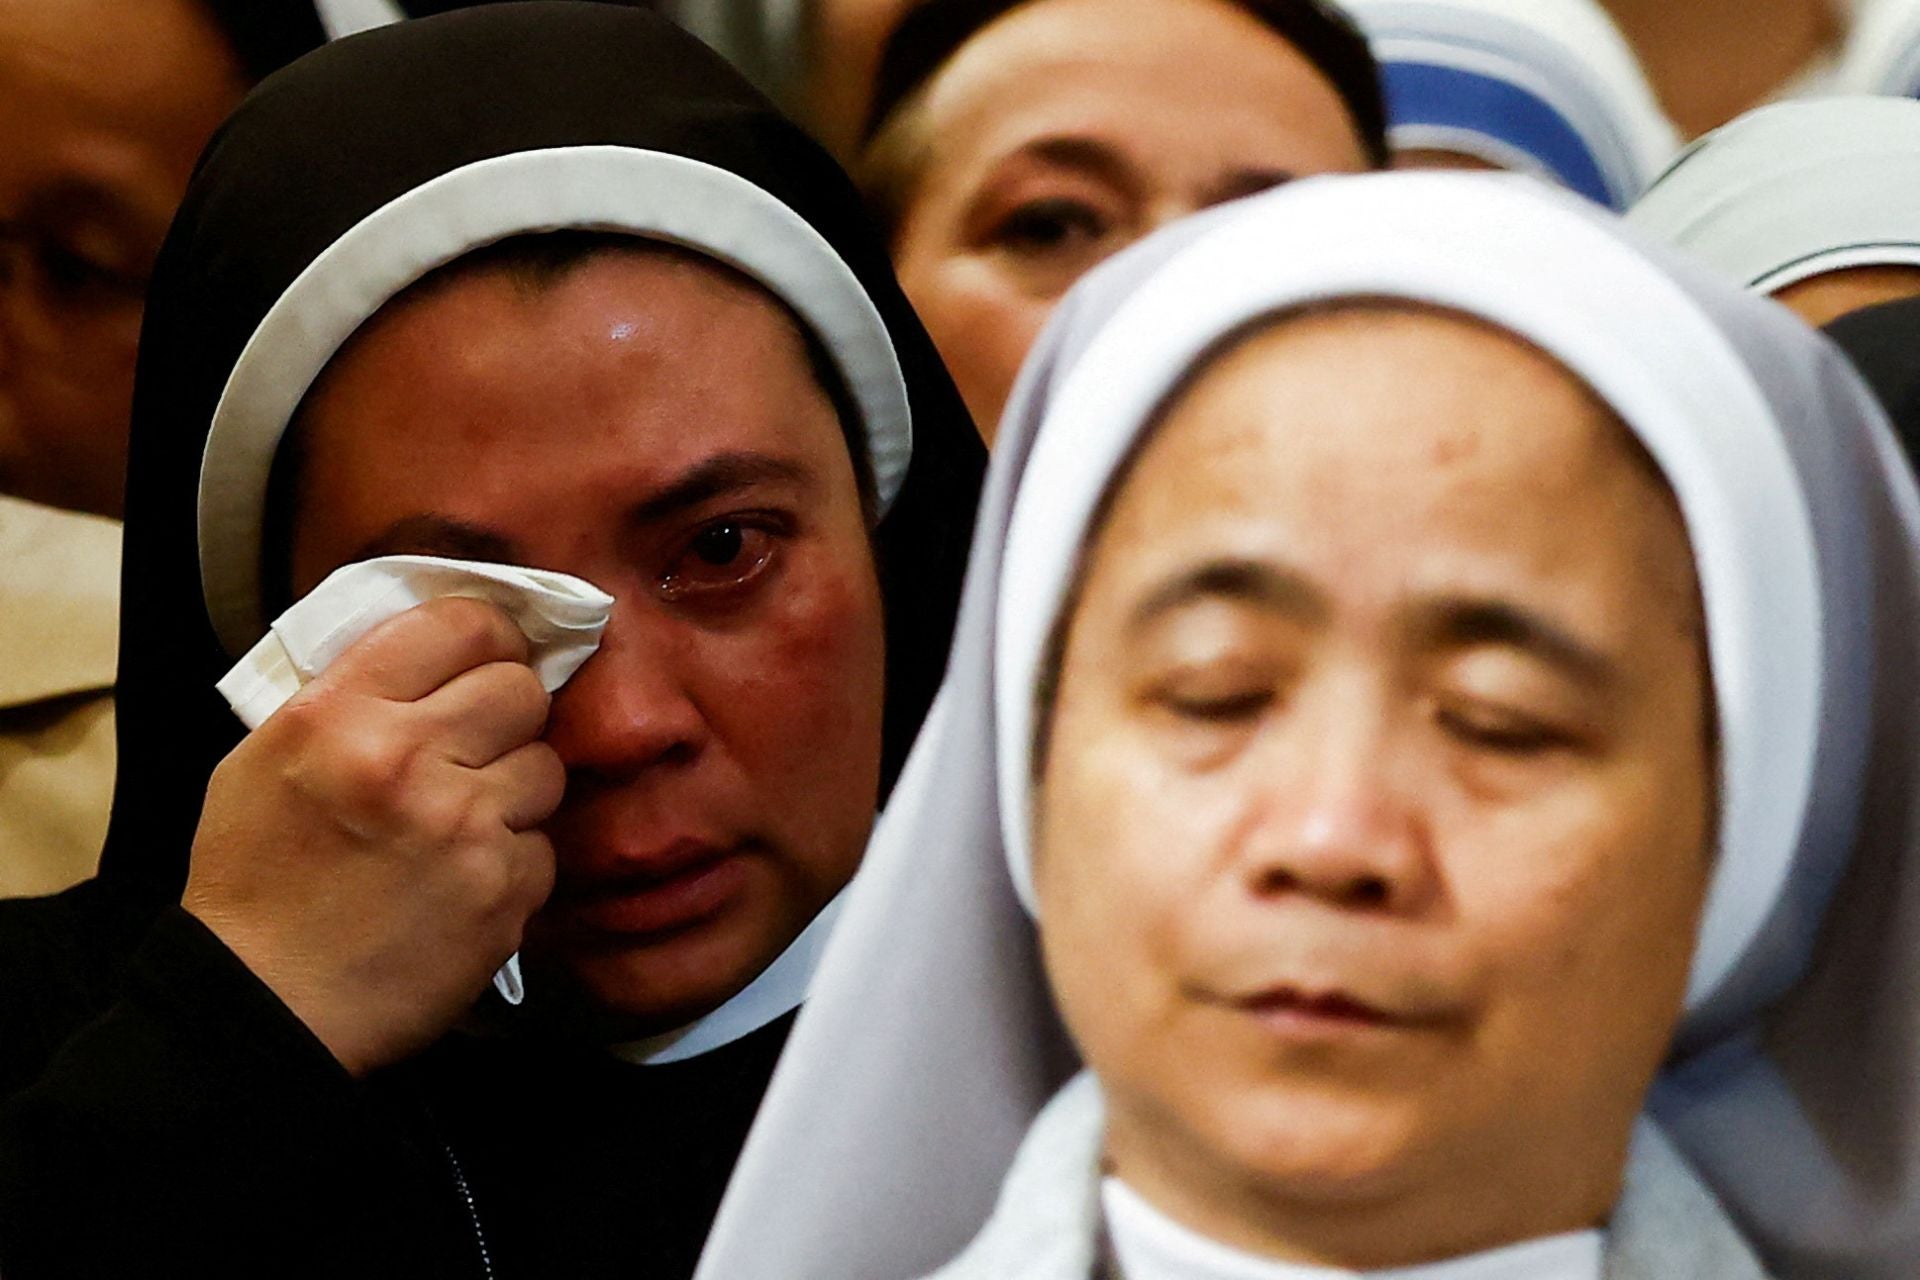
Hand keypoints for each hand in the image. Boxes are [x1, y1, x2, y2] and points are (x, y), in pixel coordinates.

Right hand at [185, 598, 563, 1075]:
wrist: (262, 1005)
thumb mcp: (268, 757)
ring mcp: (464, 826)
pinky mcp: (503, 890)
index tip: (491, 655)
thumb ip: (353, 695)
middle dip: (507, 715)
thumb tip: (439, 653)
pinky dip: (513, 862)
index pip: (460, 624)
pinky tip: (462, 883)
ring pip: (546, 767)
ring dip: (514, 791)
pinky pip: (544, 846)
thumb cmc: (256, 881)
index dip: (490, 636)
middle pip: (521, 690)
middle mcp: (408, 758)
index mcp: (340, 713)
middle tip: (476, 747)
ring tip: (460, 825)